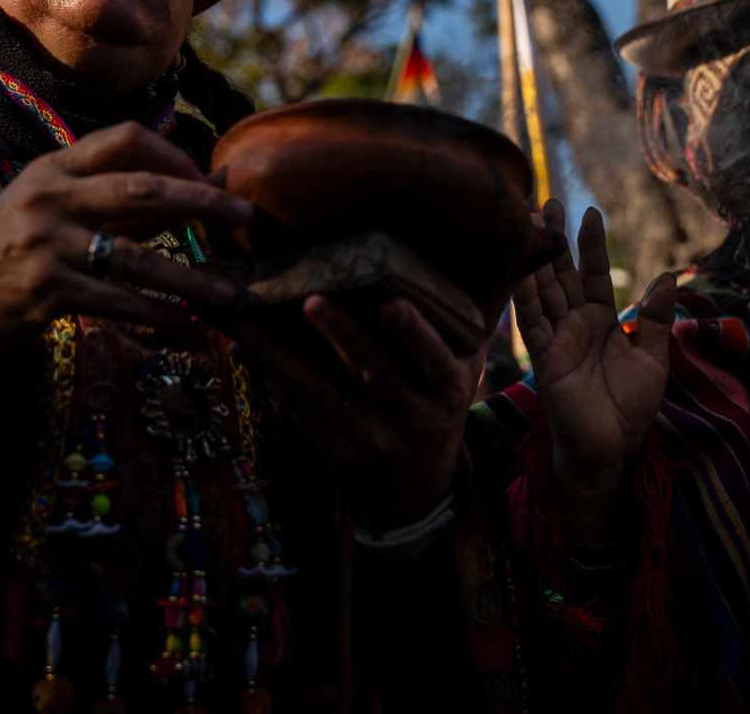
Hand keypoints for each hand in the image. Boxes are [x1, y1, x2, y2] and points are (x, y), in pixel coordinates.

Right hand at [0, 122, 253, 368]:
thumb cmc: (6, 245)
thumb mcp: (45, 201)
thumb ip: (104, 193)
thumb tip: (186, 192)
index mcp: (54, 166)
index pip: (124, 139)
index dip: (174, 154)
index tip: (208, 178)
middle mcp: (51, 197)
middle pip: (142, 188)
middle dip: (202, 201)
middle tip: (247, 215)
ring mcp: (46, 243)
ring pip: (136, 255)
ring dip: (188, 277)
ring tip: (228, 292)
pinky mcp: (45, 290)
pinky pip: (115, 301)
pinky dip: (156, 313)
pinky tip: (186, 322)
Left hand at [230, 296, 482, 535]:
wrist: (416, 492)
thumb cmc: (442, 408)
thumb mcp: (466, 370)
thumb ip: (475, 318)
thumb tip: (508, 256)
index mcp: (446, 393)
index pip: (431, 361)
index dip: (414, 335)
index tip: (393, 304)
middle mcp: (408, 417)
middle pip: (372, 373)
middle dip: (343, 335)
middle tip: (312, 298)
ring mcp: (366, 434)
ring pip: (320, 392)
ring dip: (281, 355)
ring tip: (249, 319)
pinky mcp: (329, 445)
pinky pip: (295, 408)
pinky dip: (268, 374)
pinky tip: (242, 343)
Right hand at [513, 200, 674, 541]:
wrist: (610, 449)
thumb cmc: (630, 407)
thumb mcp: (652, 358)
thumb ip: (655, 318)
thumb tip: (668, 274)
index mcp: (600, 322)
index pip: (591, 274)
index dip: (589, 244)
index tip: (590, 212)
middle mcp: (574, 325)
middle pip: (560, 273)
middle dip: (554, 238)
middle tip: (544, 202)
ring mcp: (556, 339)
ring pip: (543, 290)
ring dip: (535, 258)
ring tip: (528, 223)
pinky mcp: (544, 358)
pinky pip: (533, 322)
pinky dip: (526, 295)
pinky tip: (520, 269)